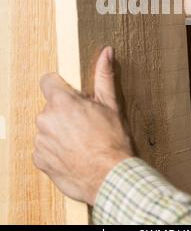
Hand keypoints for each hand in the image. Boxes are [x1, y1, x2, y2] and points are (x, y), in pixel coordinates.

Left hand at [33, 47, 132, 205]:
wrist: (109, 178)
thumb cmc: (112, 142)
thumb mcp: (110, 105)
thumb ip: (103, 76)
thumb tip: (106, 53)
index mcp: (62, 102)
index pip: (47, 80)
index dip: (59, 86)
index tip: (70, 96)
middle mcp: (46, 118)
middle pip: (49, 107)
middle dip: (63, 112)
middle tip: (83, 123)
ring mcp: (40, 140)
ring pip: (46, 128)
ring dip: (58, 131)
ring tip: (79, 141)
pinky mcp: (39, 159)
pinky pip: (43, 148)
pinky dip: (54, 150)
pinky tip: (72, 154)